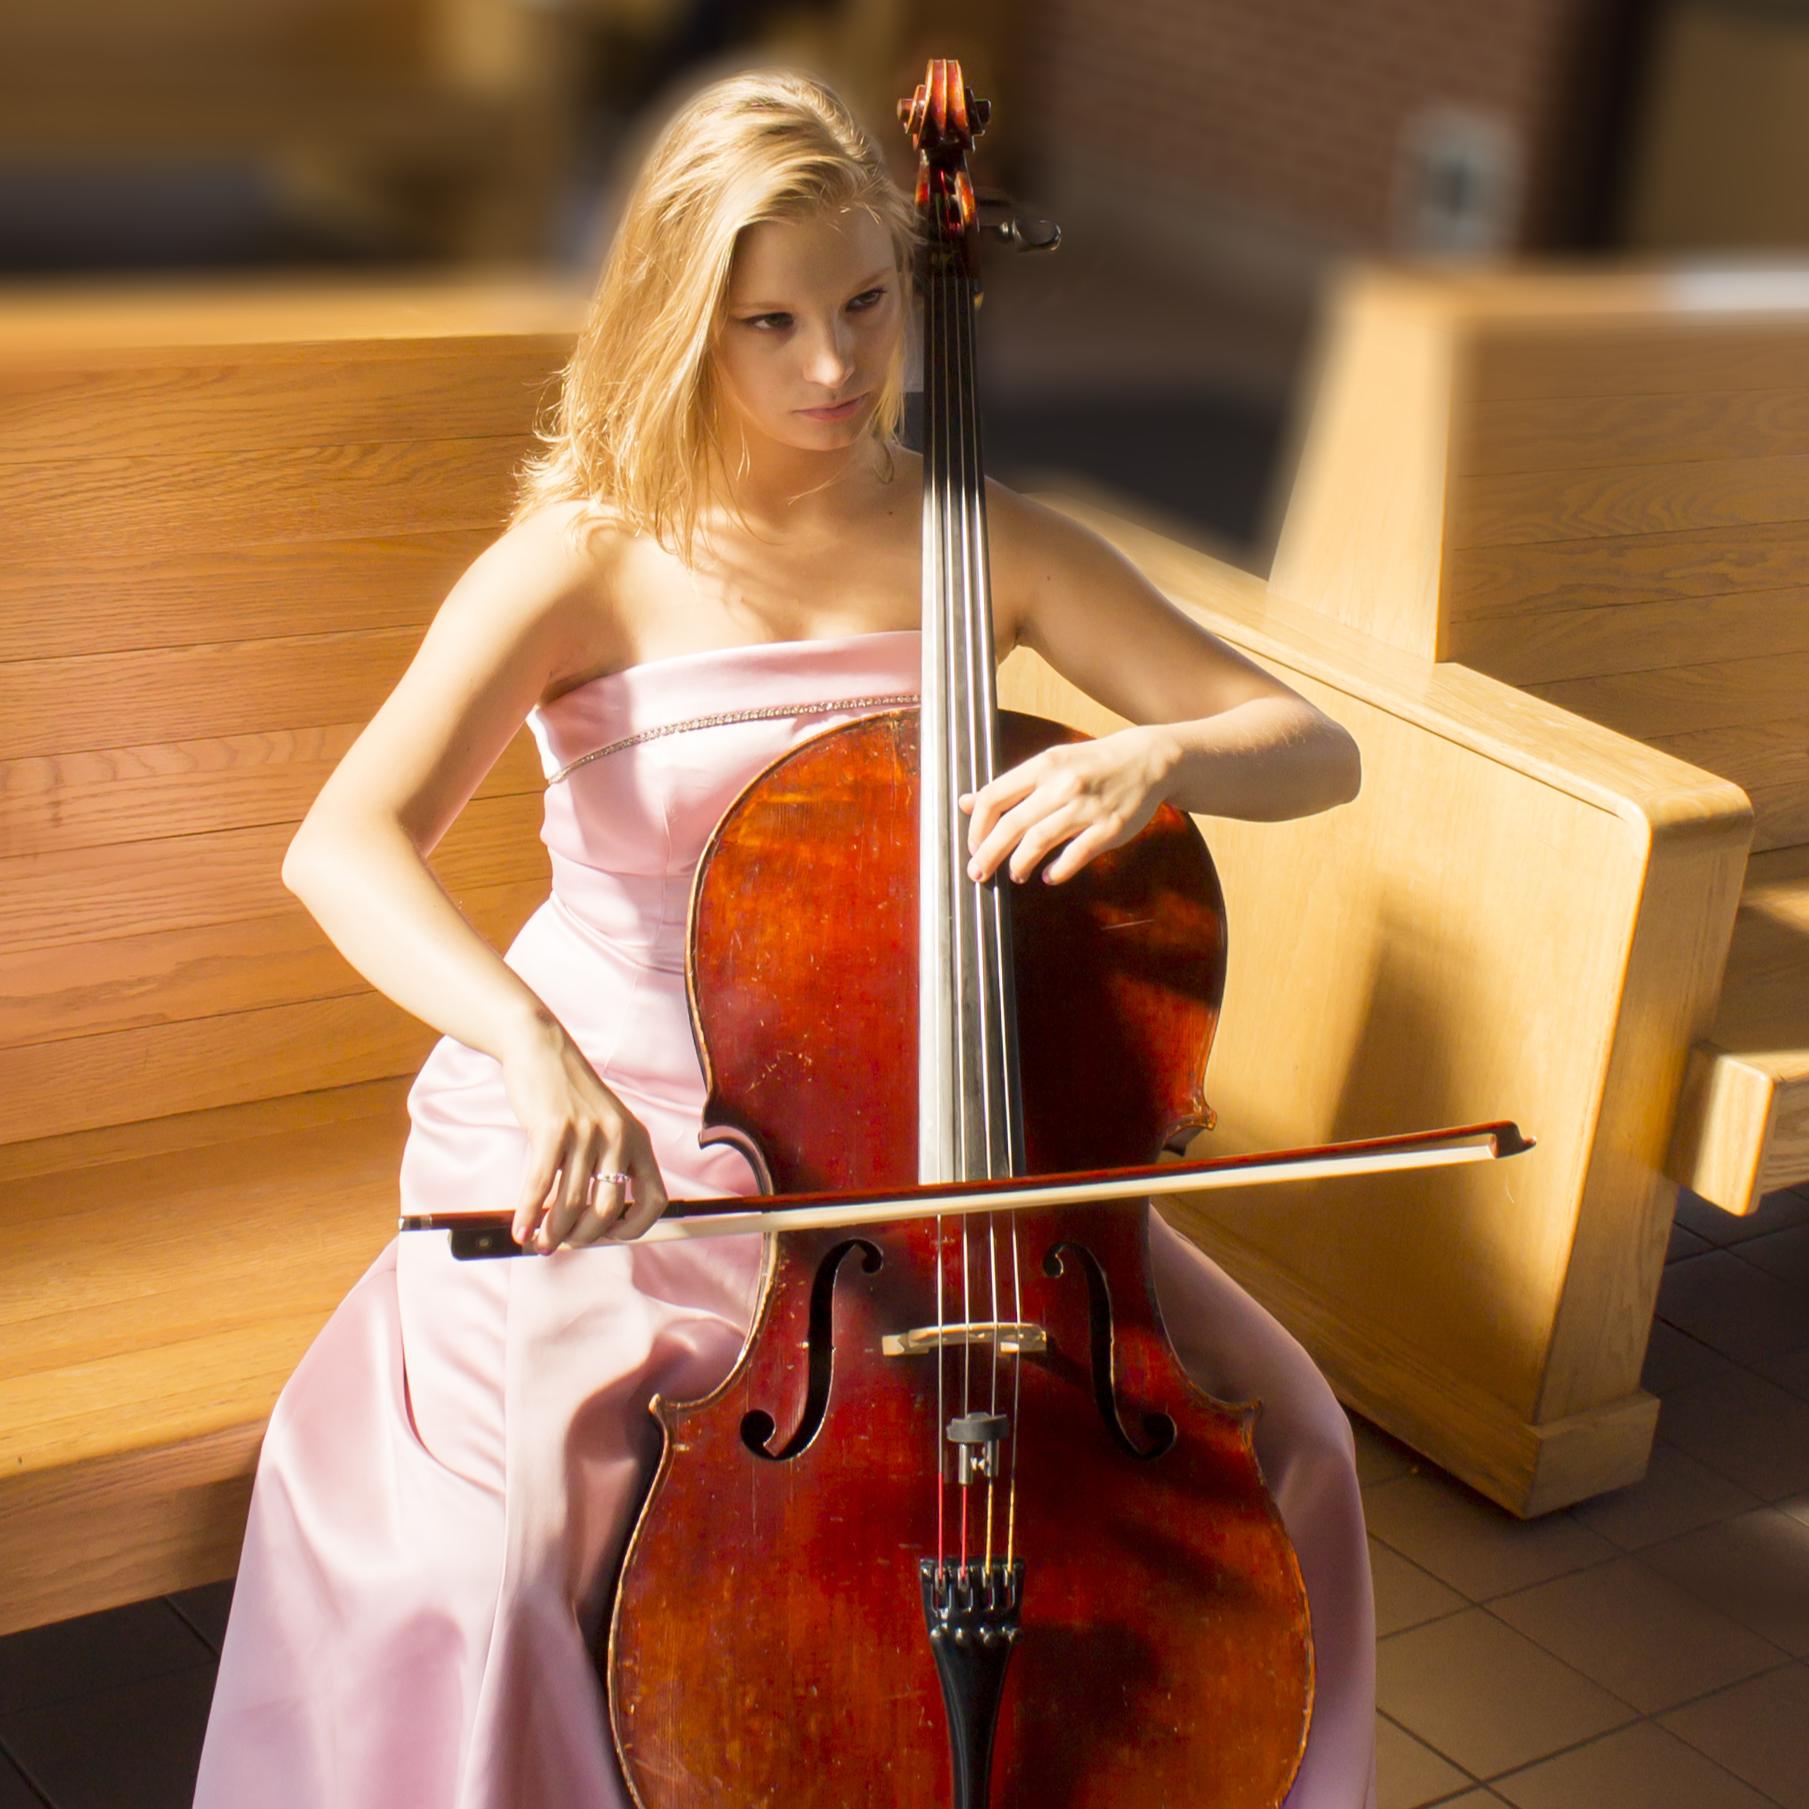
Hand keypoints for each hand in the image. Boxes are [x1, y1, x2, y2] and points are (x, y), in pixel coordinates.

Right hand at [498, 1013, 669, 1251]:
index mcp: (637, 1139)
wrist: (541, 1049)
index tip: (610, 1237)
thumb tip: (591, 1223)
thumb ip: (605, 1164)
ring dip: (553, 1232)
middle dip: (583, 1237)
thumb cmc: (570, 1096)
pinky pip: (542, 1186)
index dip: (635, 1228)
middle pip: (607, 1211)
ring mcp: (587, 1133)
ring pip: (572, 1204)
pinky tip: (520, 1230)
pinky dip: (529, 1214)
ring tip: (539, 1242)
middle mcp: (619, 1137)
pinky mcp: (553, 1130)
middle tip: (562, 1243)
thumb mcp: (604, 1125)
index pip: (654, 1199)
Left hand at [960, 727, 1174, 885]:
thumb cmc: (1091, 765)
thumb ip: (1009, 785)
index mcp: (1043, 765)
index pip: (994, 796)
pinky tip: (1048, 876)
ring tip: (1014, 874)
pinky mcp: (1110, 828)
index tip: (973, 844)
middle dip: (988, 853)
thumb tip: (966, 802)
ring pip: (1039, 841)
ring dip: (1019, 864)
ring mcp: (1087, 807)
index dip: (977, 826)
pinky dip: (1057, 871)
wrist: (1147, 760)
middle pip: (1012, 824)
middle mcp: (1063, 784)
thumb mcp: (1049, 764)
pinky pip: (1076, 855)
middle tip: (977, 873)